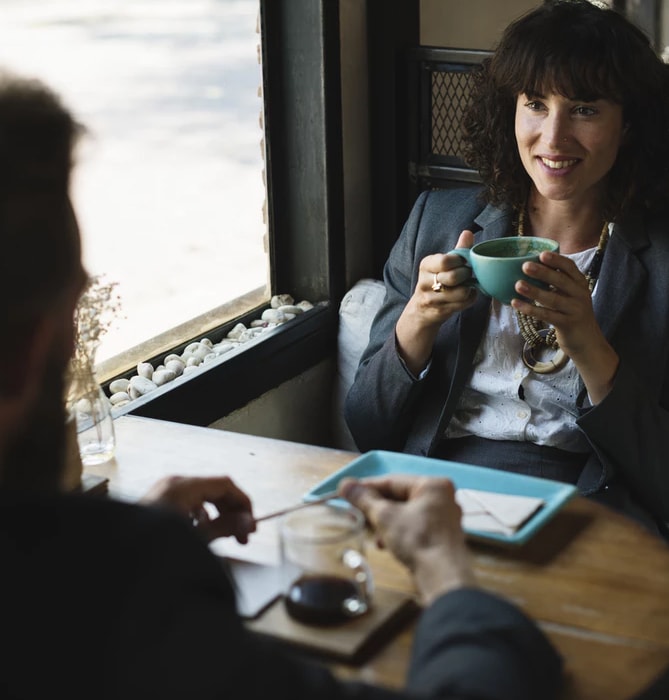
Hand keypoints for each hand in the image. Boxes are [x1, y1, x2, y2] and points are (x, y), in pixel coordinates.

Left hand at [141, 475, 255, 543]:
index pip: (225, 484)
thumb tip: (250, 523)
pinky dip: (202, 516)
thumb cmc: (155, 549)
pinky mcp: (158, 503)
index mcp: (183, 486)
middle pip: (214, 489)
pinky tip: (204, 536)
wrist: (116, 562)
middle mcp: (174, 483)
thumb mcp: (196, 539)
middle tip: (244, 537)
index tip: (252, 525)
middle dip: (232, 511)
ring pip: (202, 497)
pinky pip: (188, 503)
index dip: (243, 503)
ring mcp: (163, 492)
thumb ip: (226, 527)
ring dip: (219, 515)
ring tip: (227, 539)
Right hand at [338, 475, 474, 604]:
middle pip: (399, 497)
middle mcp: (442, 497)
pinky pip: (414, 526)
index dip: (367, 487)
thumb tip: (344, 484)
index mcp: (432, 485)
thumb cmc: (416, 540)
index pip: (392, 481)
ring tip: (373, 535)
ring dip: (385, 523)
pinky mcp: (442, 536)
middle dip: (376, 509)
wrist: (442, 577)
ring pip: (406, 513)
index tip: (347, 493)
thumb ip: (364, 499)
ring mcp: (444, 517)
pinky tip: (386, 544)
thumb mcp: (385, 516)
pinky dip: (398, 532)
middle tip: (356, 514)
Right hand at [395, 230, 477, 374]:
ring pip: (461, 292)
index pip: (445, 261)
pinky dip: (469, 299)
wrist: (422, 310)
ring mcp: (431, 298)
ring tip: (467, 286)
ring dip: (469, 289)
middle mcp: (425, 281)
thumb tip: (468, 233)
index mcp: (426, 265)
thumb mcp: (442, 264)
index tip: (462, 262)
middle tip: (467, 274)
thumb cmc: (436, 281)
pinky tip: (466, 296)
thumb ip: (457, 250)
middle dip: (466, 275)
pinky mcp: (440, 311)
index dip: (460, 261)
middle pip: (454, 277)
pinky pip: (464, 303)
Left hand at [511, 251, 618, 401]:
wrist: (588, 342)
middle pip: (561, 281)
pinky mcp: (567, 324)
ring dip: (534, 291)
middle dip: (543, 272)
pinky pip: (547, 315)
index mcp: (580, 284)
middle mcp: (580, 295)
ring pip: (553, 299)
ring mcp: (575, 310)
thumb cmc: (573, 314)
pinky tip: (516, 304)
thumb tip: (533, 266)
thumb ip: (558, 283)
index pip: (570, 268)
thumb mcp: (571, 295)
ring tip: (518, 285)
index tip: (542, 254)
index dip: (557, 260)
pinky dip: (530, 309)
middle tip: (525, 266)